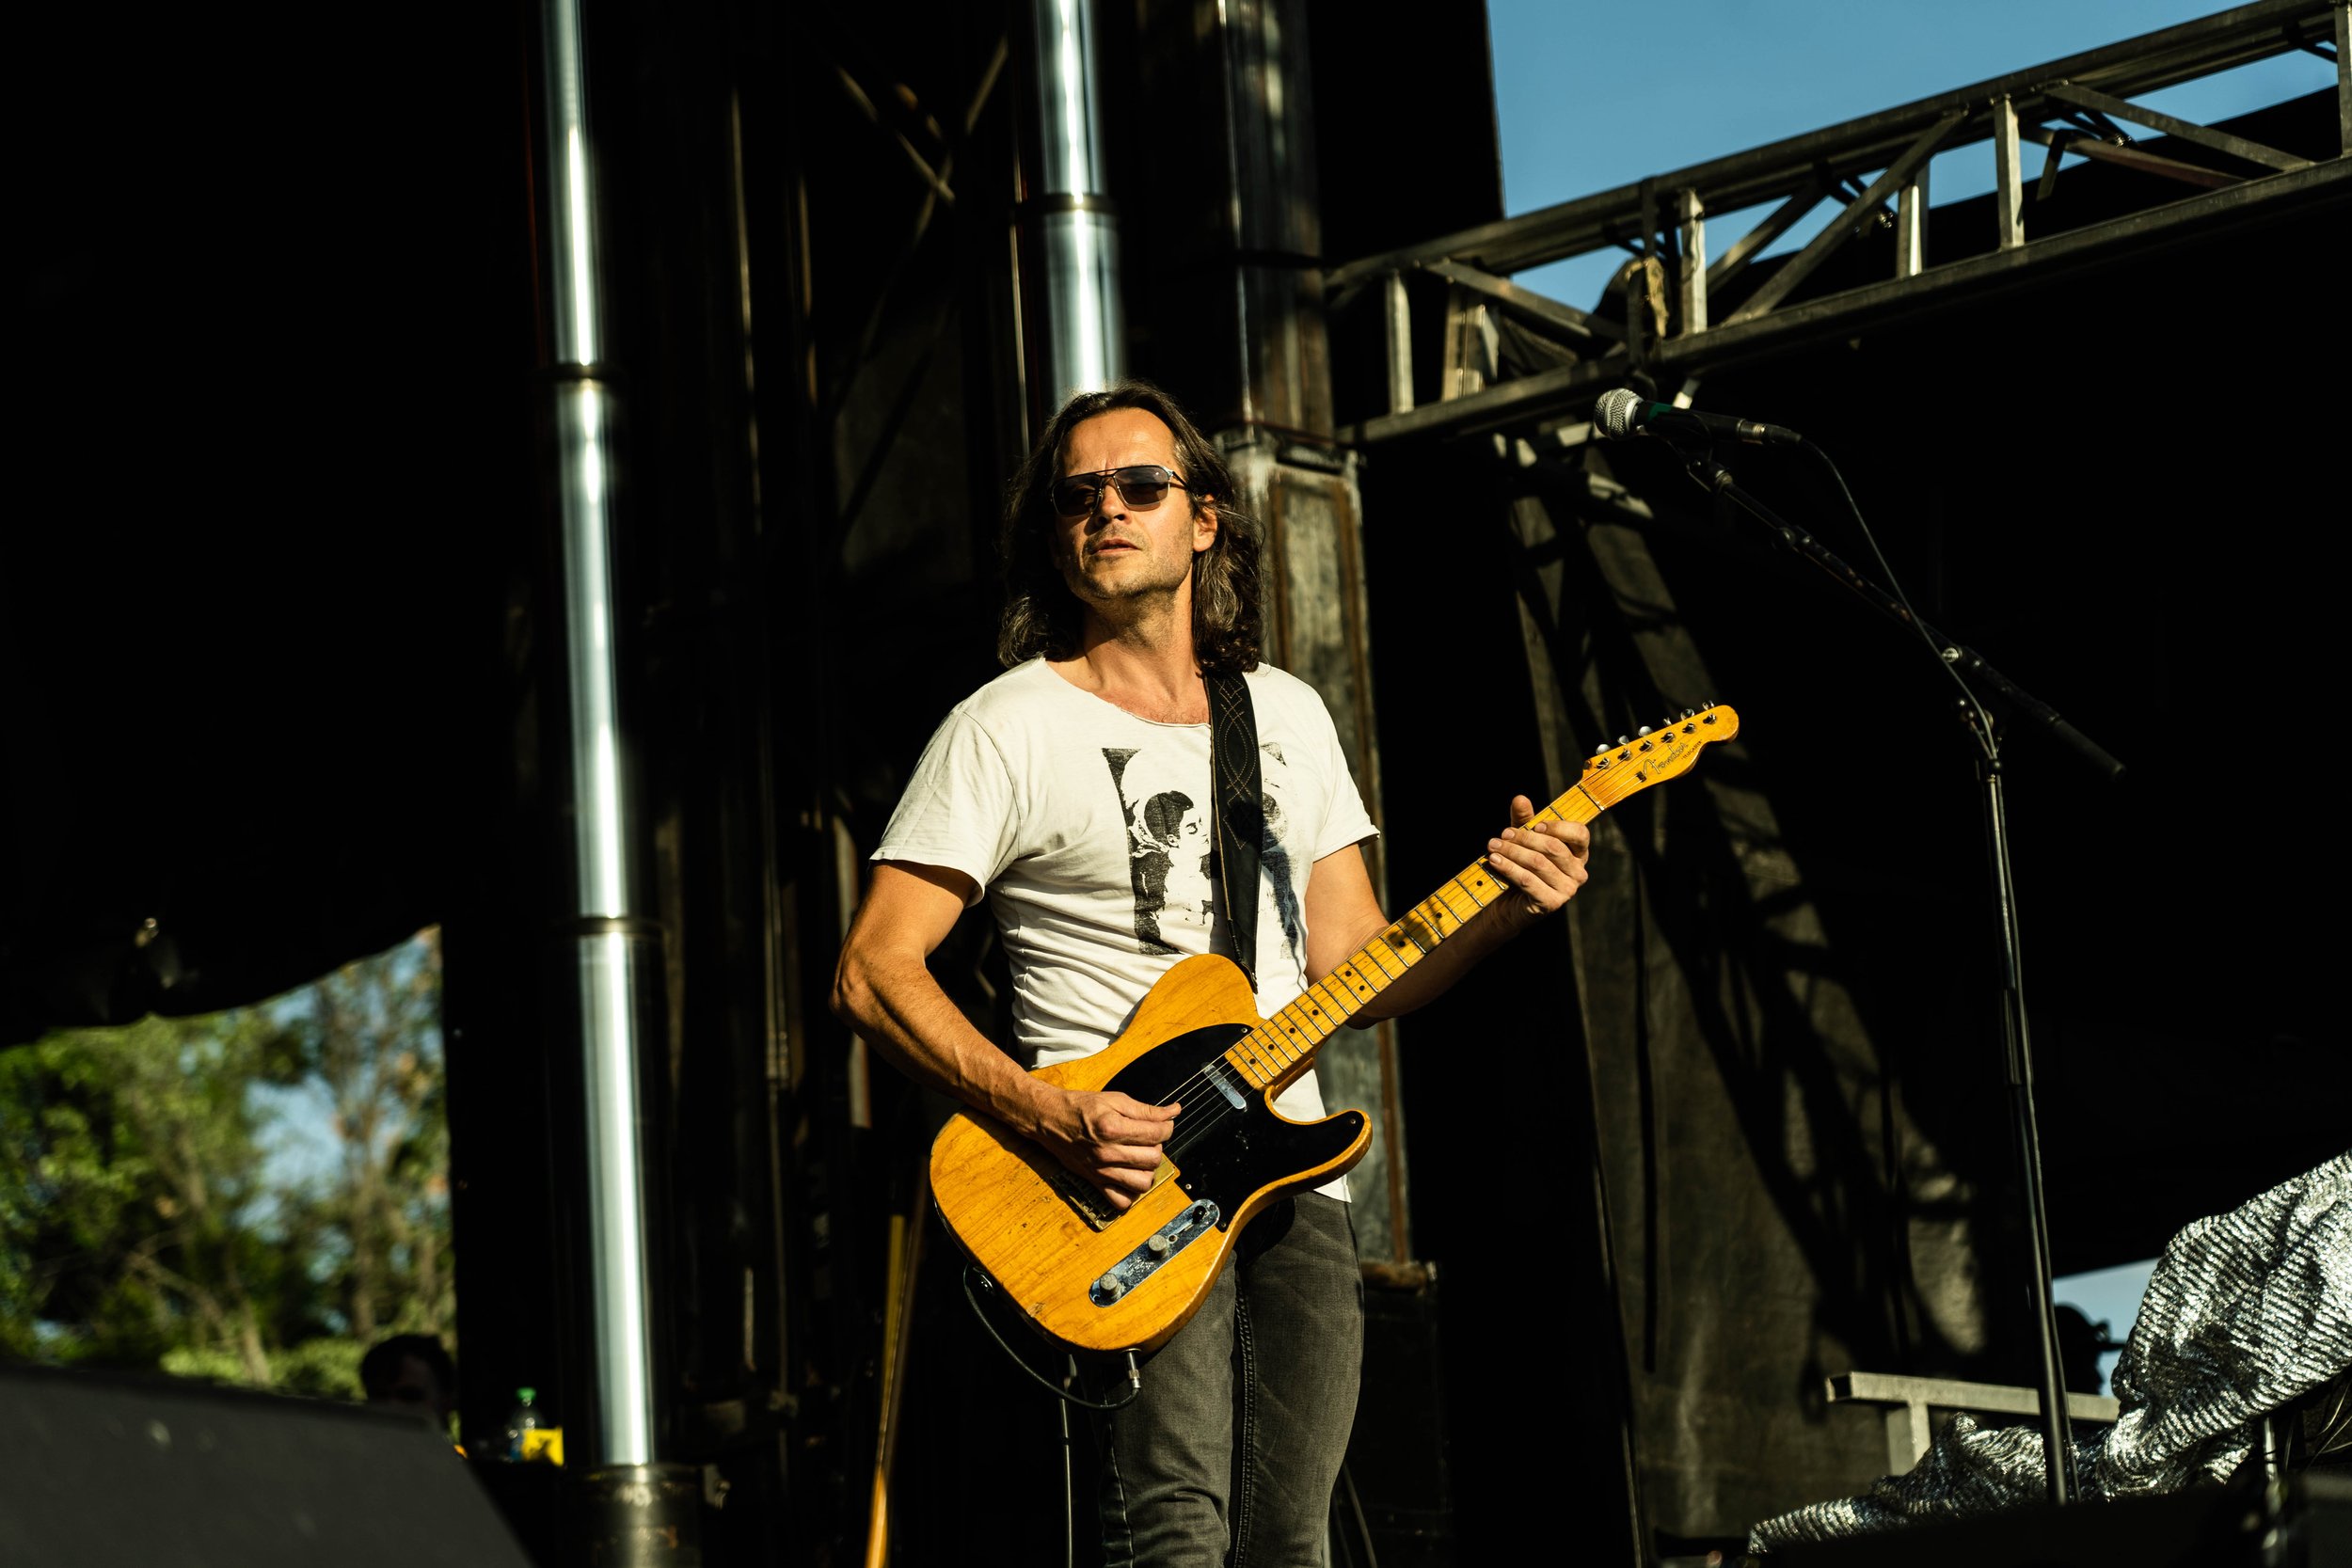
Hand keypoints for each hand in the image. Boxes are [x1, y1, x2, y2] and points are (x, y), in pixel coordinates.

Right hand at [1030, 1087, 1179, 1210]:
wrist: (1050, 1119)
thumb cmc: (1080, 1107)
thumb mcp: (1114, 1099)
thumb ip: (1146, 1109)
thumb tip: (1174, 1112)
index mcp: (1113, 1128)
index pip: (1157, 1134)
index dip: (1167, 1126)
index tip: (1163, 1123)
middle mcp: (1107, 1152)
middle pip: (1153, 1158)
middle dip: (1157, 1146)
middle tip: (1148, 1138)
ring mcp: (1101, 1170)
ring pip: (1142, 1182)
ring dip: (1147, 1170)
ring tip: (1140, 1157)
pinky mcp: (1095, 1181)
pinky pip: (1121, 1201)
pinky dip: (1130, 1193)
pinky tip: (1129, 1176)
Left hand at [1485, 796, 1591, 918]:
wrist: (1508, 901)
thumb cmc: (1521, 865)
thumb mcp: (1523, 839)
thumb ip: (1524, 820)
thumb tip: (1520, 799)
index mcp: (1579, 853)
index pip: (1580, 834)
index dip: (1558, 827)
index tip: (1535, 825)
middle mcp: (1578, 872)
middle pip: (1554, 848)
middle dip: (1525, 838)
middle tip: (1503, 834)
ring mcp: (1567, 890)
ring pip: (1539, 863)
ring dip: (1512, 852)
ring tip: (1493, 845)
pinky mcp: (1551, 903)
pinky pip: (1528, 881)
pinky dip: (1508, 868)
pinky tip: (1494, 860)